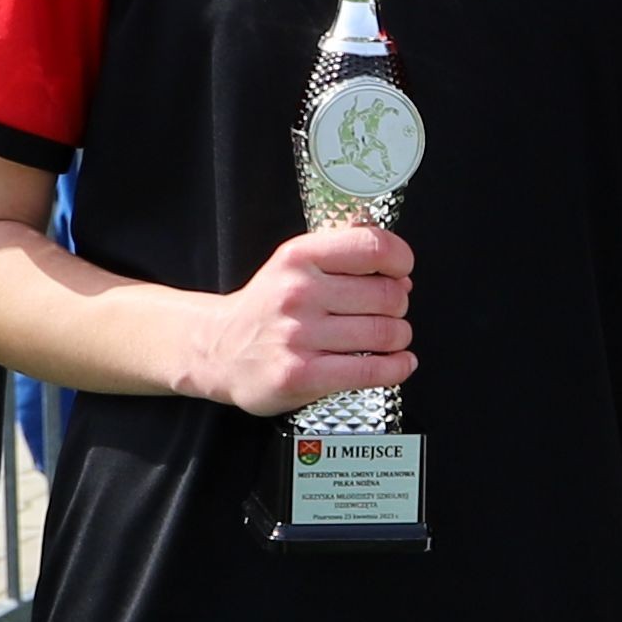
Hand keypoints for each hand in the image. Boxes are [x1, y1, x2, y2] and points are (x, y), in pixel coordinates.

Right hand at [182, 222, 413, 417]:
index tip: (402, 271)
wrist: (220, 348)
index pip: (373, 247)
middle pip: (387, 295)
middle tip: (388, 312)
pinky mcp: (301, 374)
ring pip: (385, 333)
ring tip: (387, 339)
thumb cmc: (267, 307)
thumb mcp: (295, 264)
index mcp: (299, 257)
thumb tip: (400, 273)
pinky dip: (397, 367)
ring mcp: (298, 335)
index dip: (400, 260)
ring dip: (398, 337)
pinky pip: (371, 370)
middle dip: (398, 306)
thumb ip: (343, 257)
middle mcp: (298, 292)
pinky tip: (398, 363)